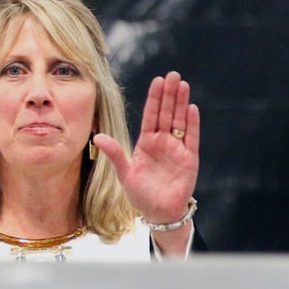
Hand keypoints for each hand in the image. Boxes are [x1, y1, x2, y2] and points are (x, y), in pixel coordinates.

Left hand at [94, 71, 199, 223]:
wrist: (159, 212)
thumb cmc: (141, 194)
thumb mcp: (124, 173)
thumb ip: (114, 153)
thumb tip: (97, 136)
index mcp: (146, 143)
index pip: (151, 115)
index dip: (154, 98)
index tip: (157, 81)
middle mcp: (163, 142)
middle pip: (167, 113)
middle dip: (170, 94)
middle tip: (173, 75)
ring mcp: (177, 149)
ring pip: (180, 121)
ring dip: (182, 103)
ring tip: (184, 85)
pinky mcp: (190, 159)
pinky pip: (192, 138)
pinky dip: (192, 124)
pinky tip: (191, 109)